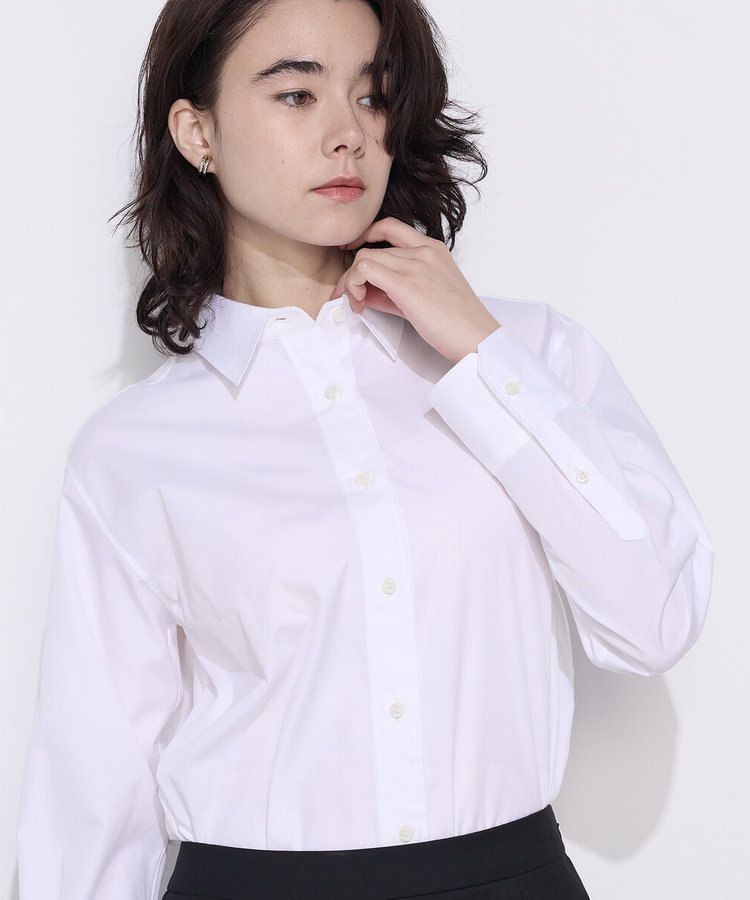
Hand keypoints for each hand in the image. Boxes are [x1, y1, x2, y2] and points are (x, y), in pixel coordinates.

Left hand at [331, 217, 499, 363]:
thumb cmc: (456, 322)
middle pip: (372, 247)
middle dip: (353, 273)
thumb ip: (395, 288)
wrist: (476, 337)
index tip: (353, 251)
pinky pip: (365, 270)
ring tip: (356, 303)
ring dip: (351, 281)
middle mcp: (424, 250)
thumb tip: (364, 290)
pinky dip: (353, 284)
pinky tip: (359, 302)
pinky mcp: (407, 283)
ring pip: (364, 258)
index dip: (366, 234)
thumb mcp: (425, 296)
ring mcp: (416, 264)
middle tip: (351, 296)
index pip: (391, 227)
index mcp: (433, 248)